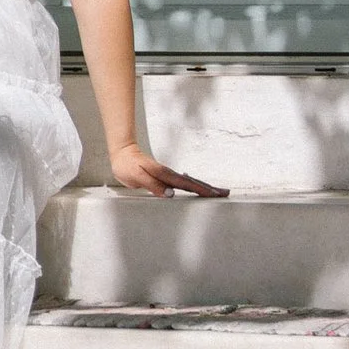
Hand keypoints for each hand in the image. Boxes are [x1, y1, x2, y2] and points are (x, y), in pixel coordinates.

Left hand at [107, 142, 227, 197]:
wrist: (122, 153)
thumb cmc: (127, 166)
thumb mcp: (136, 176)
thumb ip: (153, 184)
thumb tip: (171, 194)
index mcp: (164, 174)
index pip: (186, 184)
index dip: (201, 190)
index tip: (214, 195)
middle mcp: (168, 174)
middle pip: (193, 182)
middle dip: (209, 188)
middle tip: (226, 193)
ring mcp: (168, 174)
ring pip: (190, 181)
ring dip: (204, 186)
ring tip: (218, 191)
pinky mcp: (165, 176)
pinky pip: (183, 182)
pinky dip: (193, 185)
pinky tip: (197, 187)